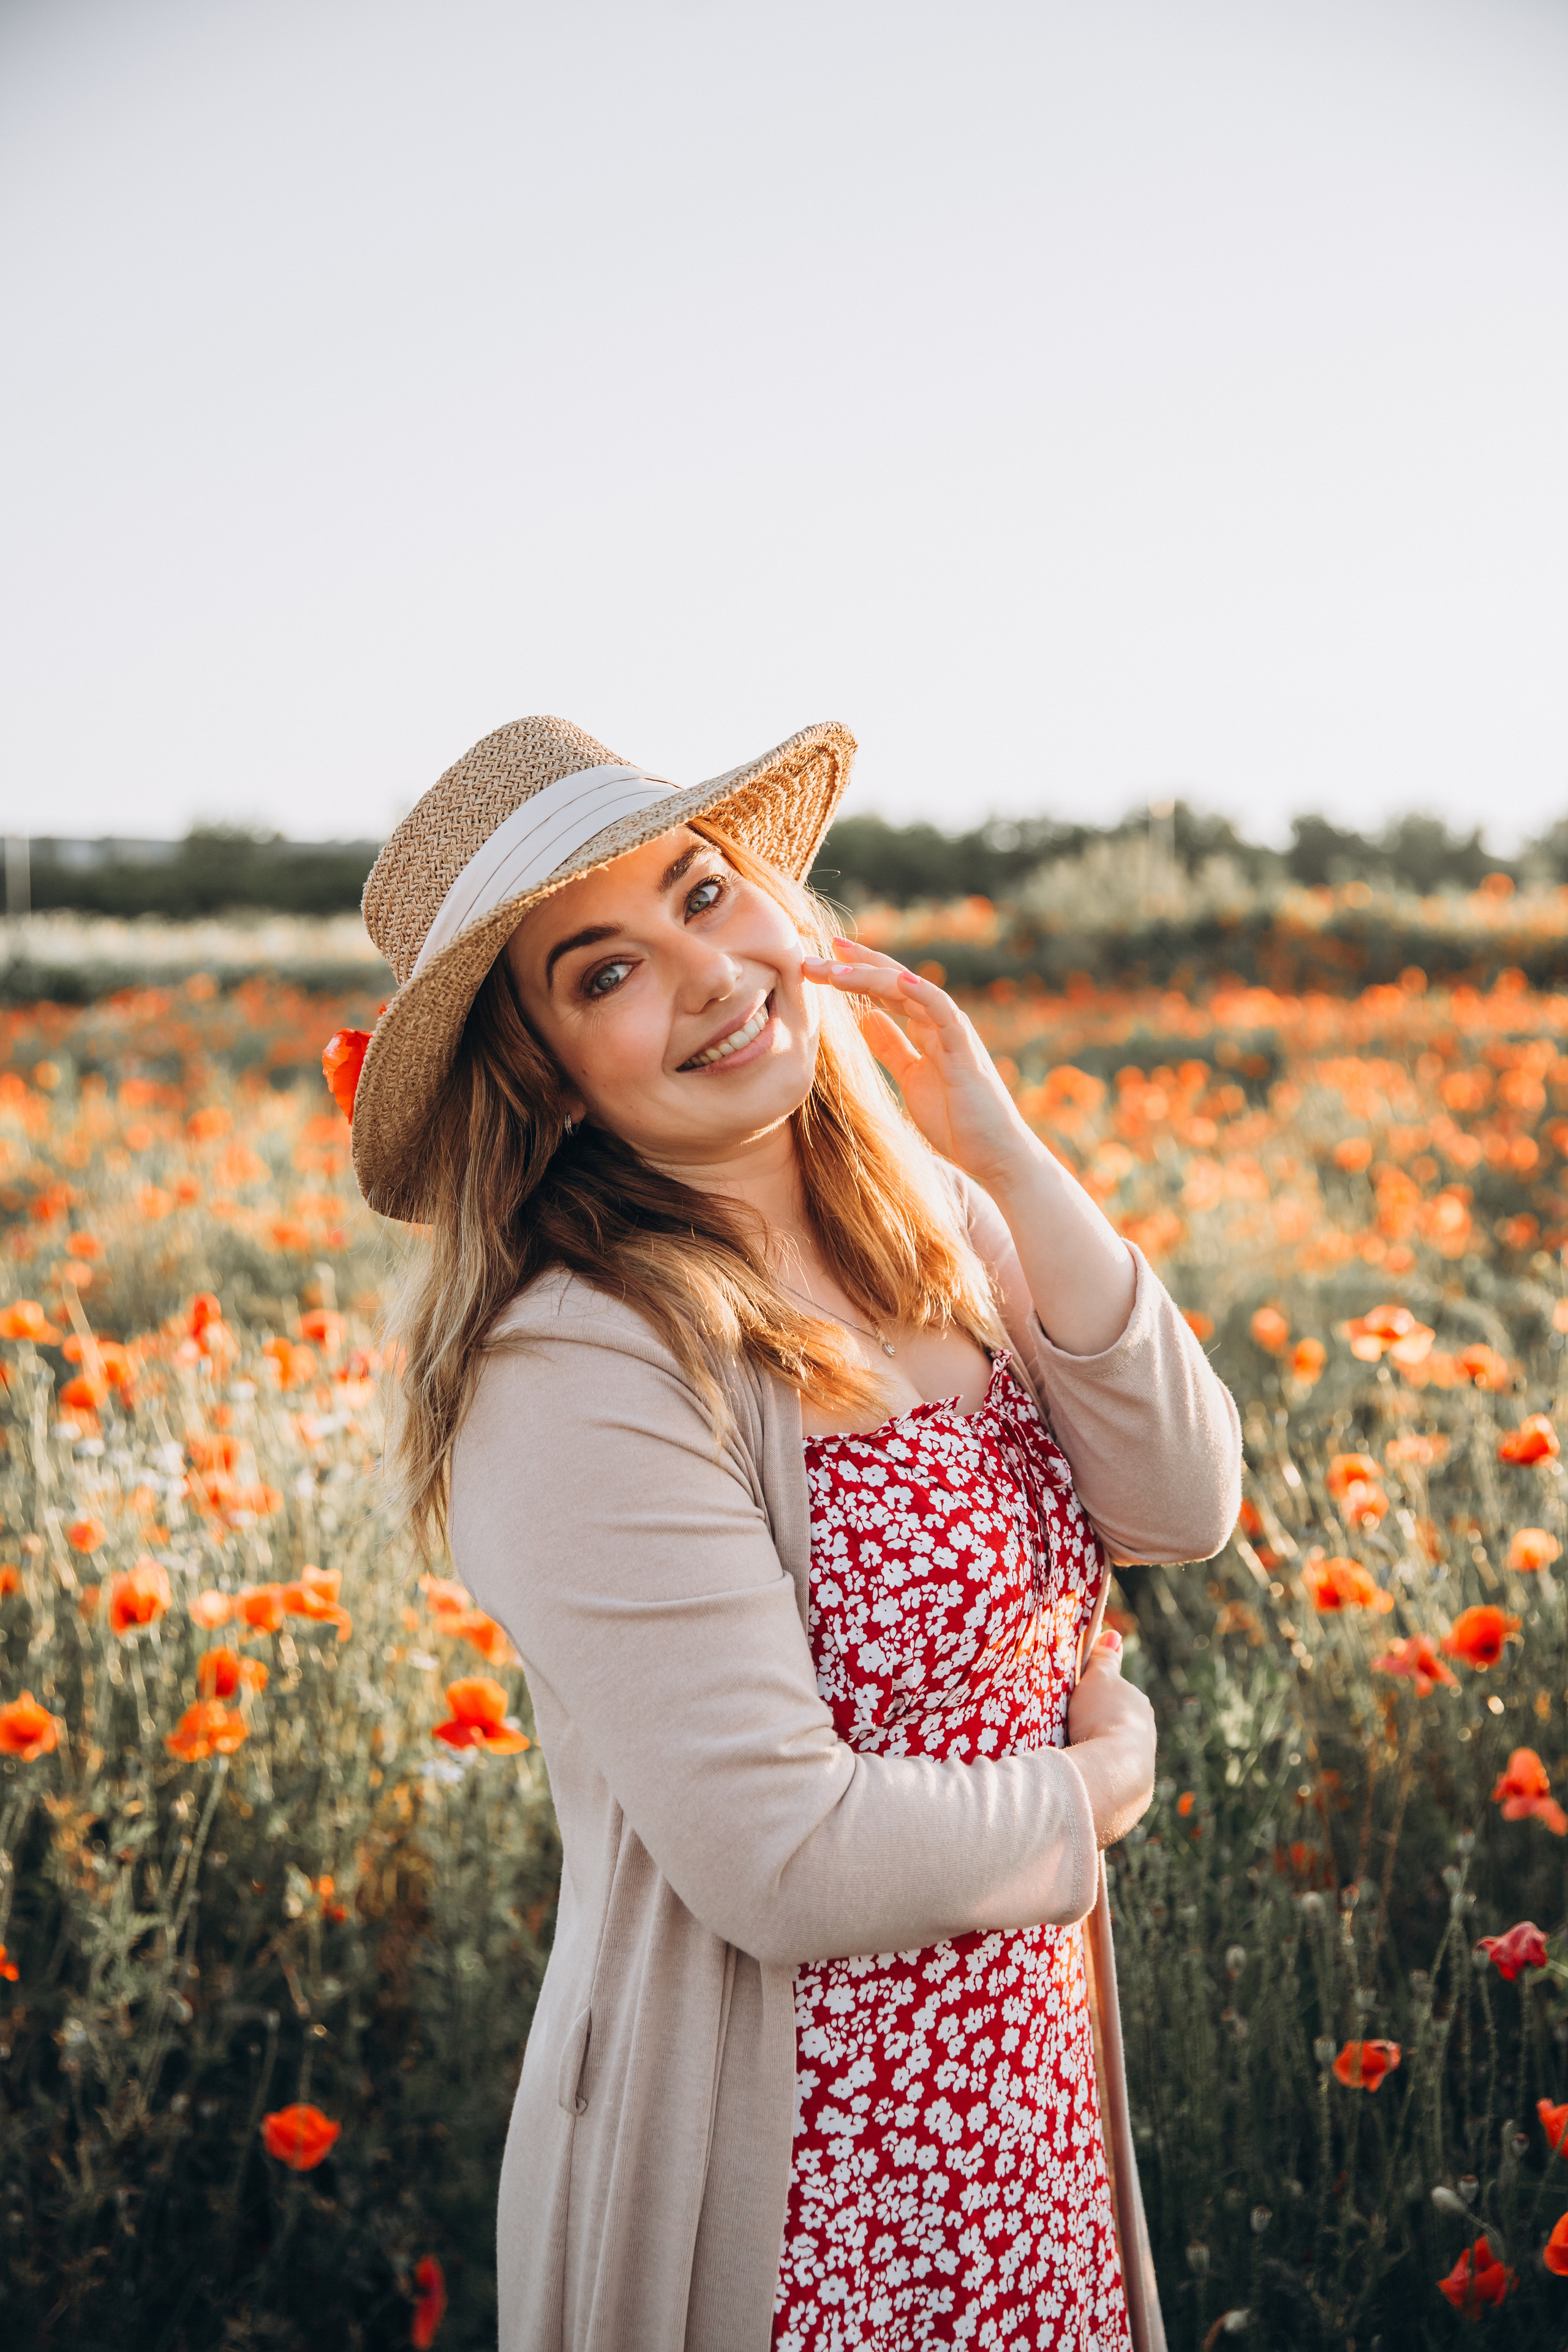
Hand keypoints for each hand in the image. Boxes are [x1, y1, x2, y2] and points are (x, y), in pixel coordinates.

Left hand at [802, 937, 1042, 1193]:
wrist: (994, 1154)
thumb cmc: (956, 1118)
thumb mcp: (911, 1077)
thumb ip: (892, 1046)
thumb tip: (865, 1017)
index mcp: (926, 1029)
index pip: (887, 990)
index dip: (856, 972)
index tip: (820, 960)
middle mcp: (939, 1023)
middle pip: (893, 983)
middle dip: (854, 968)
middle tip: (813, 957)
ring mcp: (953, 1035)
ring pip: (912, 992)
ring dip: (874, 977)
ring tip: (837, 969)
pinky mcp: (965, 1054)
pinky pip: (946, 1015)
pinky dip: (925, 995)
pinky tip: (899, 980)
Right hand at [1065, 1633, 1155, 1848]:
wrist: (1113, 1773)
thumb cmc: (1103, 1719)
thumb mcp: (1098, 1680)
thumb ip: (1104, 1659)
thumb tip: (1114, 1634)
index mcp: (1139, 1709)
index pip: (1119, 1700)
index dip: (1097, 1701)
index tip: (1077, 1706)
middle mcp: (1146, 1738)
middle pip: (1117, 1730)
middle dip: (1097, 1731)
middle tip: (1068, 1732)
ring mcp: (1140, 1770)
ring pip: (1113, 1759)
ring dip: (1096, 1759)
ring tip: (1070, 1761)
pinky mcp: (1128, 1801)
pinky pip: (1107, 1785)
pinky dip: (1094, 1781)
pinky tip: (1077, 1783)